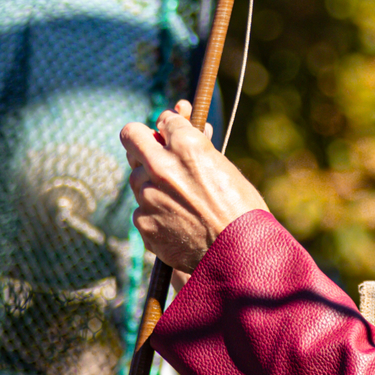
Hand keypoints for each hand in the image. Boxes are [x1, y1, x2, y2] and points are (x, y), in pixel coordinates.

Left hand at [120, 102, 269, 280]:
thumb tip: (176, 123)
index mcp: (188, 146)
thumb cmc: (241, 210)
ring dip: (151, 182)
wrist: (240, 256)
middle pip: (132, 137)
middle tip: (155, 151)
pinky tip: (178, 222)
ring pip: (136, 177)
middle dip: (143, 141)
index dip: (169, 126)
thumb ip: (196, 147)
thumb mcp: (224, 168)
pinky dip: (155, 212)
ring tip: (180, 200)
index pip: (165, 119)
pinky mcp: (143, 222)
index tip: (172, 133)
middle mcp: (162, 166)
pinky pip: (141, 208)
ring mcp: (148, 195)